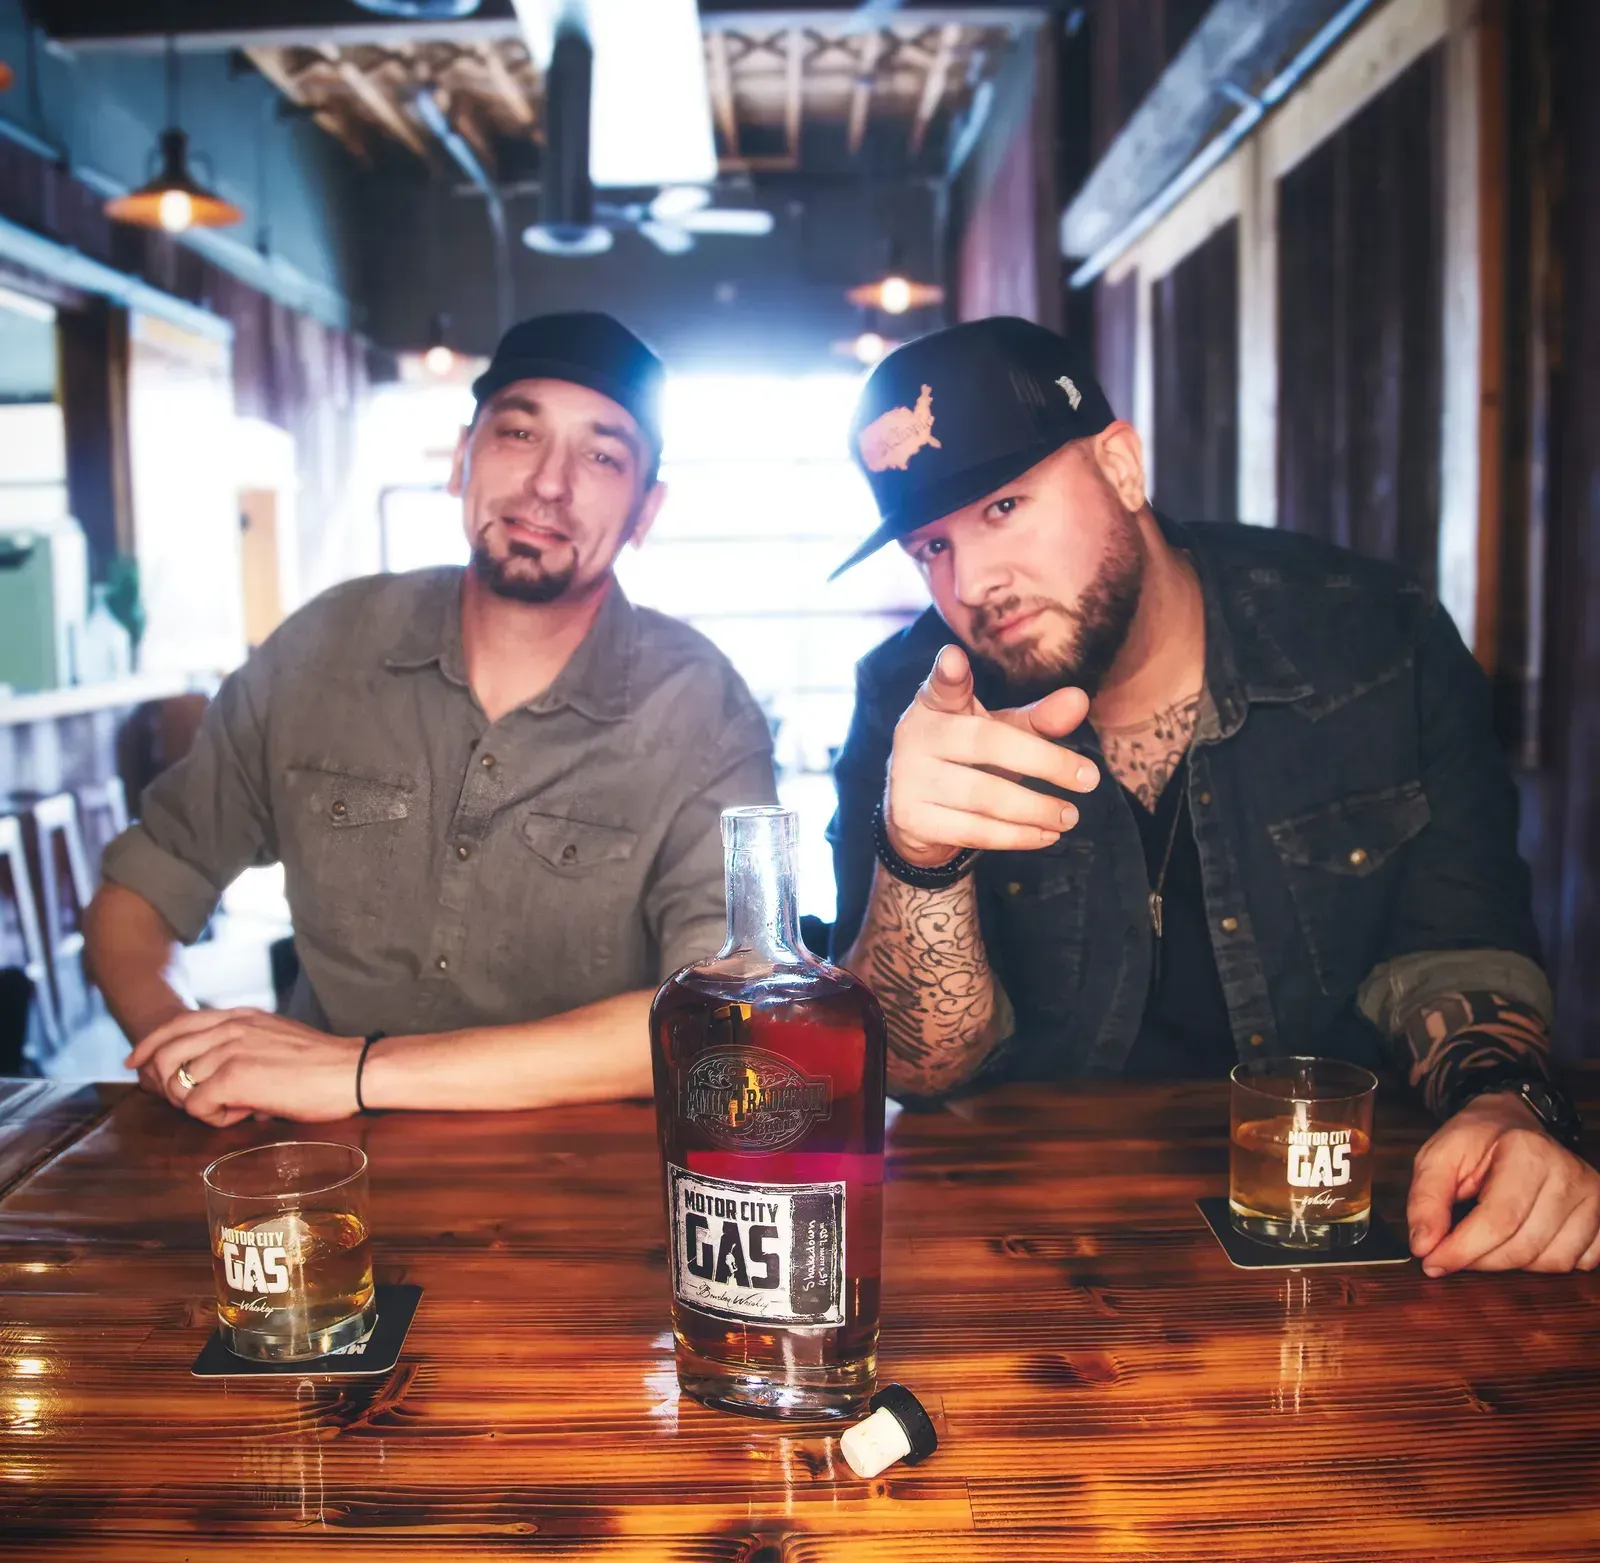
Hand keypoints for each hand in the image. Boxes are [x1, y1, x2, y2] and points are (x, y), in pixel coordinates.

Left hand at [126, 1009, 364, 1128]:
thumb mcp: (277, 1038)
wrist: (351, 1071)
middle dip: (164, 1082)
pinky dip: (215, 1117)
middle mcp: (230, 1027)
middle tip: (186, 1102)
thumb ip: (246, 1045)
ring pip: (177, 1082)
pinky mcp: (234, 1077)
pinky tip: (245, 1113)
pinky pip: (197, 1105)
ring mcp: (229, 1050)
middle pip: (164, 1051)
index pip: (177, 1023)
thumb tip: (222, 1080)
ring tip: (230, 1107)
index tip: (136, 1063)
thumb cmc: (324, 1064)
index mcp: (240, 1016)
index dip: (149, 1044)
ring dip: (197, 1102)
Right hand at [885, 644, 1099, 867]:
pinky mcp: (913, 820)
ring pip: (984, 796)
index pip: (942, 686)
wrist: (916, 814)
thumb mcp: (1001, 733)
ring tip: (1070, 815)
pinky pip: (974, 831)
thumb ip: (1038, 719)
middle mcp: (915, 737)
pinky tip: (1047, 835)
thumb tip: (1079, 701)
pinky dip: (1017, 836)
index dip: (948, 673)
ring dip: (1036, 808)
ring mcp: (909, 780)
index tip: (955, 658)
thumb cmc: (967, 761)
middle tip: (1090, 778)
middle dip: (1044, 761)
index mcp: (934, 706)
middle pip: (985, 744)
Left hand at [1407, 1093, 1599, 1274]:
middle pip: (1524, 1247)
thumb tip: (1423, 1245)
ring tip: (1489, 1235)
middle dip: (1480, 1260)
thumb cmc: (1476, 1142)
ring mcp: (1593, 1195)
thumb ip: (1426, 1199)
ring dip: (1511, 1262)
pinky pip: (1577, 1263)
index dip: (1461, 1250)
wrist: (1514, 1123)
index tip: (1431, 1262)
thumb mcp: (1438, 1156)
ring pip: (1551, 1261)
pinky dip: (1544, 1261)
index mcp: (1527, 1151)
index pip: (1498, 1221)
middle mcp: (1569, 1173)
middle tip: (1451, 1254)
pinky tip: (1523, 1237)